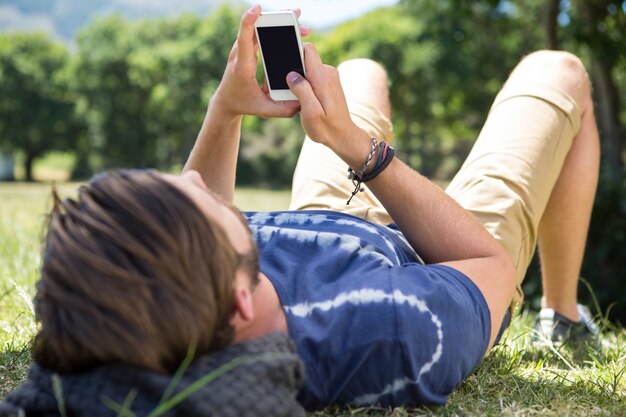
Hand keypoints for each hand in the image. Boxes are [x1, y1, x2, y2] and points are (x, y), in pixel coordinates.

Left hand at [212, 5, 309, 119]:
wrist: (226, 101)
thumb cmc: (243, 104)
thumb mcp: (263, 110)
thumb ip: (281, 110)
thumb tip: (301, 105)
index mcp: (242, 66)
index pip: (244, 39)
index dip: (249, 22)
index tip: (257, 9)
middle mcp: (240, 53)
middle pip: (256, 29)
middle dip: (277, 20)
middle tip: (296, 15)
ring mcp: (242, 49)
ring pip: (258, 28)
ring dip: (278, 23)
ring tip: (298, 22)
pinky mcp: (246, 48)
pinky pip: (259, 33)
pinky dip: (273, 28)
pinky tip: (290, 29)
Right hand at [285, 44, 365, 151]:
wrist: (343, 136)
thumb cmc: (326, 128)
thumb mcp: (311, 112)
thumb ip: (302, 91)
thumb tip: (291, 75)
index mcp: (322, 78)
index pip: (308, 49)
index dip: (294, 50)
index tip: (283, 60)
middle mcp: (328, 73)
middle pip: (305, 59)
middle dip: (293, 70)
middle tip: (288, 91)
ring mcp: (329, 77)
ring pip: (307, 69)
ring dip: (299, 80)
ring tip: (297, 99)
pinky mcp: (329, 83)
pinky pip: (312, 76)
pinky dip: (305, 85)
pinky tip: (304, 100)